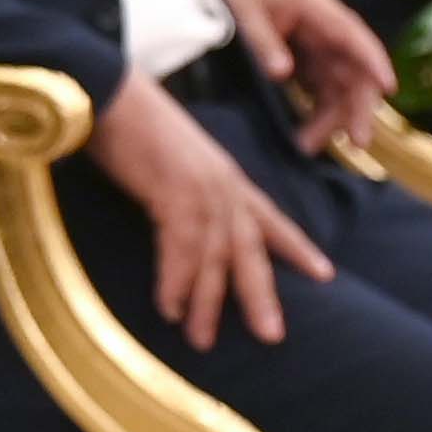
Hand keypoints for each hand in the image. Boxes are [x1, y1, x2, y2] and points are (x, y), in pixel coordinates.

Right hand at [91, 71, 330, 351]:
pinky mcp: (172, 194)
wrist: (107, 91)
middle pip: (250, 249)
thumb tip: (177, 209)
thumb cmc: (130, 120)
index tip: (323, 273)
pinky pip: (179, 250)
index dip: (296, 246)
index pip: (270, 216)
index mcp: (226, 174)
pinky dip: (174, 282)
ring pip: (214, 258)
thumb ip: (184, 185)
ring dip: (206, 302)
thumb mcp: (172, 156)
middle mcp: (222, 184)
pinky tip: (168, 309)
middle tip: (272, 336)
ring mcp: (201, 189)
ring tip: (201, 340)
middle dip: (261, 295)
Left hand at [214, 0, 390, 150]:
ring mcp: (322, 50)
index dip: (373, 61)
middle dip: (359, 106)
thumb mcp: (244, 12)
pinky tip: (305, 140)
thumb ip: (263, 41)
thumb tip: (281, 73)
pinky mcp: (311, 66)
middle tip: (358, 141)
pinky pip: (323, 95)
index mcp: (317, 9)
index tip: (389, 87)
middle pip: (355, 70)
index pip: (354, 36)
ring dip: (333, 119)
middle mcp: (328, 31)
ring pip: (341, 89)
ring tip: (308, 147)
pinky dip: (318, 117)